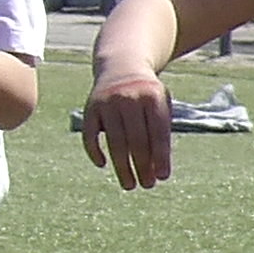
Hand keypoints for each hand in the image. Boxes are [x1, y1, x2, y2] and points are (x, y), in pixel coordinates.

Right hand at [78, 70, 176, 189]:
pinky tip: (102, 165)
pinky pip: (90, 134)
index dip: (161, 156)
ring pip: (115, 141)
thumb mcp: (160, 106)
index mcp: (152, 96)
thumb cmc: (147, 96)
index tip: (163, 177)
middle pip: (137, 140)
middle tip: (147, 185)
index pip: (158, 132)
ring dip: (122, 167)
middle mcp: (129, 97)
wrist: (122, 67)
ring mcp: (108, 102)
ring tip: (130, 185)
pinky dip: (94, 151)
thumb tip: (158, 172)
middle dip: (143, 166)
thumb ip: (161, 134)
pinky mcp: (90, 107)